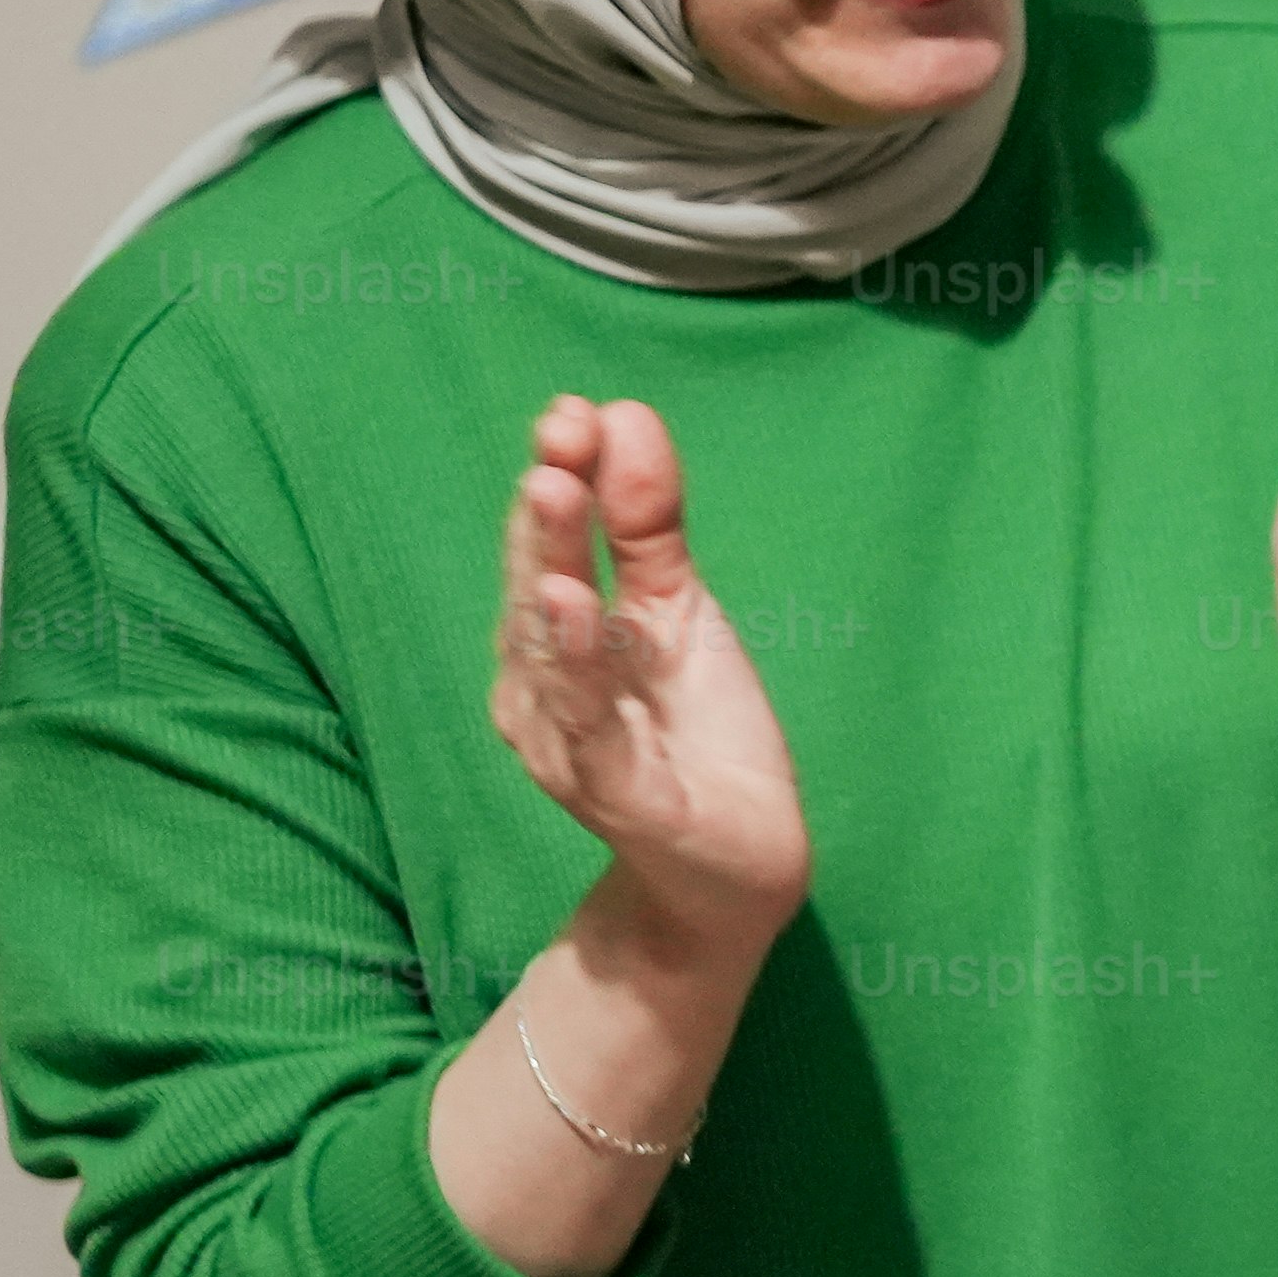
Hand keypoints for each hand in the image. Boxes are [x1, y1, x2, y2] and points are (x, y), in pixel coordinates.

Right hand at [488, 396, 810, 949]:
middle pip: (538, 586)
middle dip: (545, 514)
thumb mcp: (680, 612)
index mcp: (562, 634)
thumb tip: (622, 413)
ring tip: (556, 499)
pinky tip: (582, 611)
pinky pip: (587, 724)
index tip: (575, 410)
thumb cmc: (697, 731)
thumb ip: (649, 524)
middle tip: (558, 439)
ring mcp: (568, 741)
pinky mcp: (609, 793)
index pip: (549, 542)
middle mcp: (544, 686)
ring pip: (551, 652)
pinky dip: (580, 668)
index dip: (561, 474)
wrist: (739, 866)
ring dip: (550, 574)